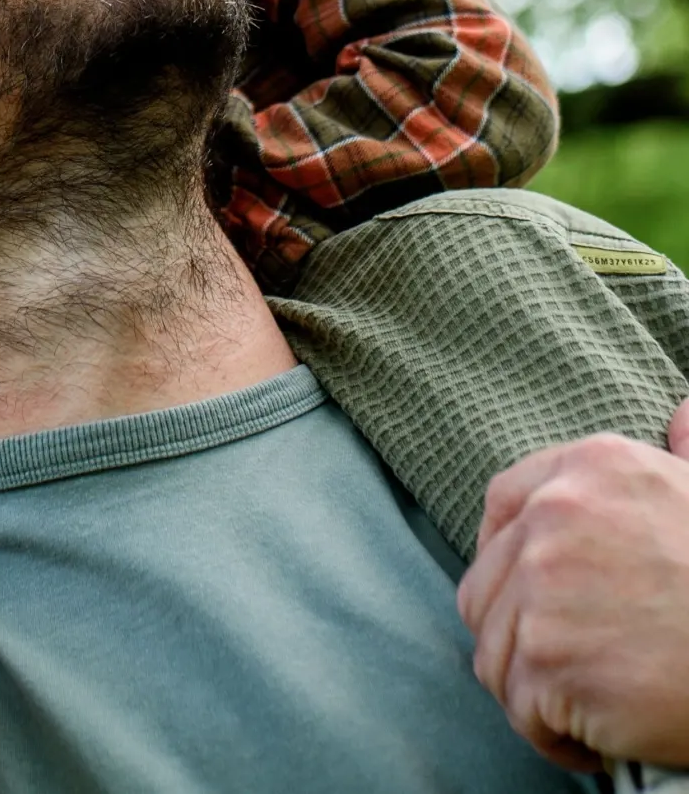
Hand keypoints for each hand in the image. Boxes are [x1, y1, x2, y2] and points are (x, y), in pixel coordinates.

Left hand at [457, 398, 688, 771]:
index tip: (526, 592)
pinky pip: (520, 708)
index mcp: (591, 468)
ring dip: (531, 687)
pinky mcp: (546, 660)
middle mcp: (554, 515)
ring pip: (495, 650)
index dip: (506, 554)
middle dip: (517, 632)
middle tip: (565, 663)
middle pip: (486, 584)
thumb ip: (682, 452)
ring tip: (578, 704)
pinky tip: (589, 740)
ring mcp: (542, 587)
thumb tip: (683, 415)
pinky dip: (550, 735)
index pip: (504, 502)